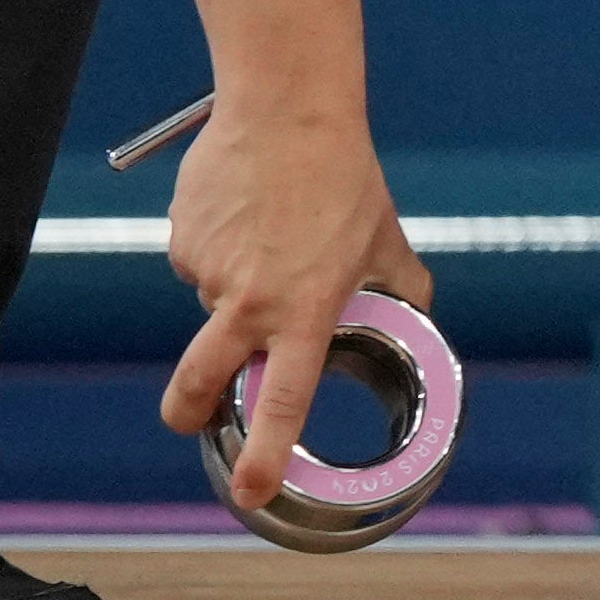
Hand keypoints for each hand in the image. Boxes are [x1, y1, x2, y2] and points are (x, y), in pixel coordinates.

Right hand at [150, 93, 431, 512]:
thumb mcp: (384, 240)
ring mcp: (208, 271)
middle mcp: (252, 298)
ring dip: (235, 284)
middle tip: (191, 418)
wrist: (287, 110)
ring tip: (272, 231)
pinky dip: (219, 249)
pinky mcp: (181, 241)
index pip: (285, 396)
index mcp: (307, 307)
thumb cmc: (344, 178)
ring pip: (212, 303)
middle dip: (188, 410)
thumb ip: (401, 289)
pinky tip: (247, 212)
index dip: (267, 450)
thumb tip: (419, 321)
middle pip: (200, 379)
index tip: (251, 489)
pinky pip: (199, 263)